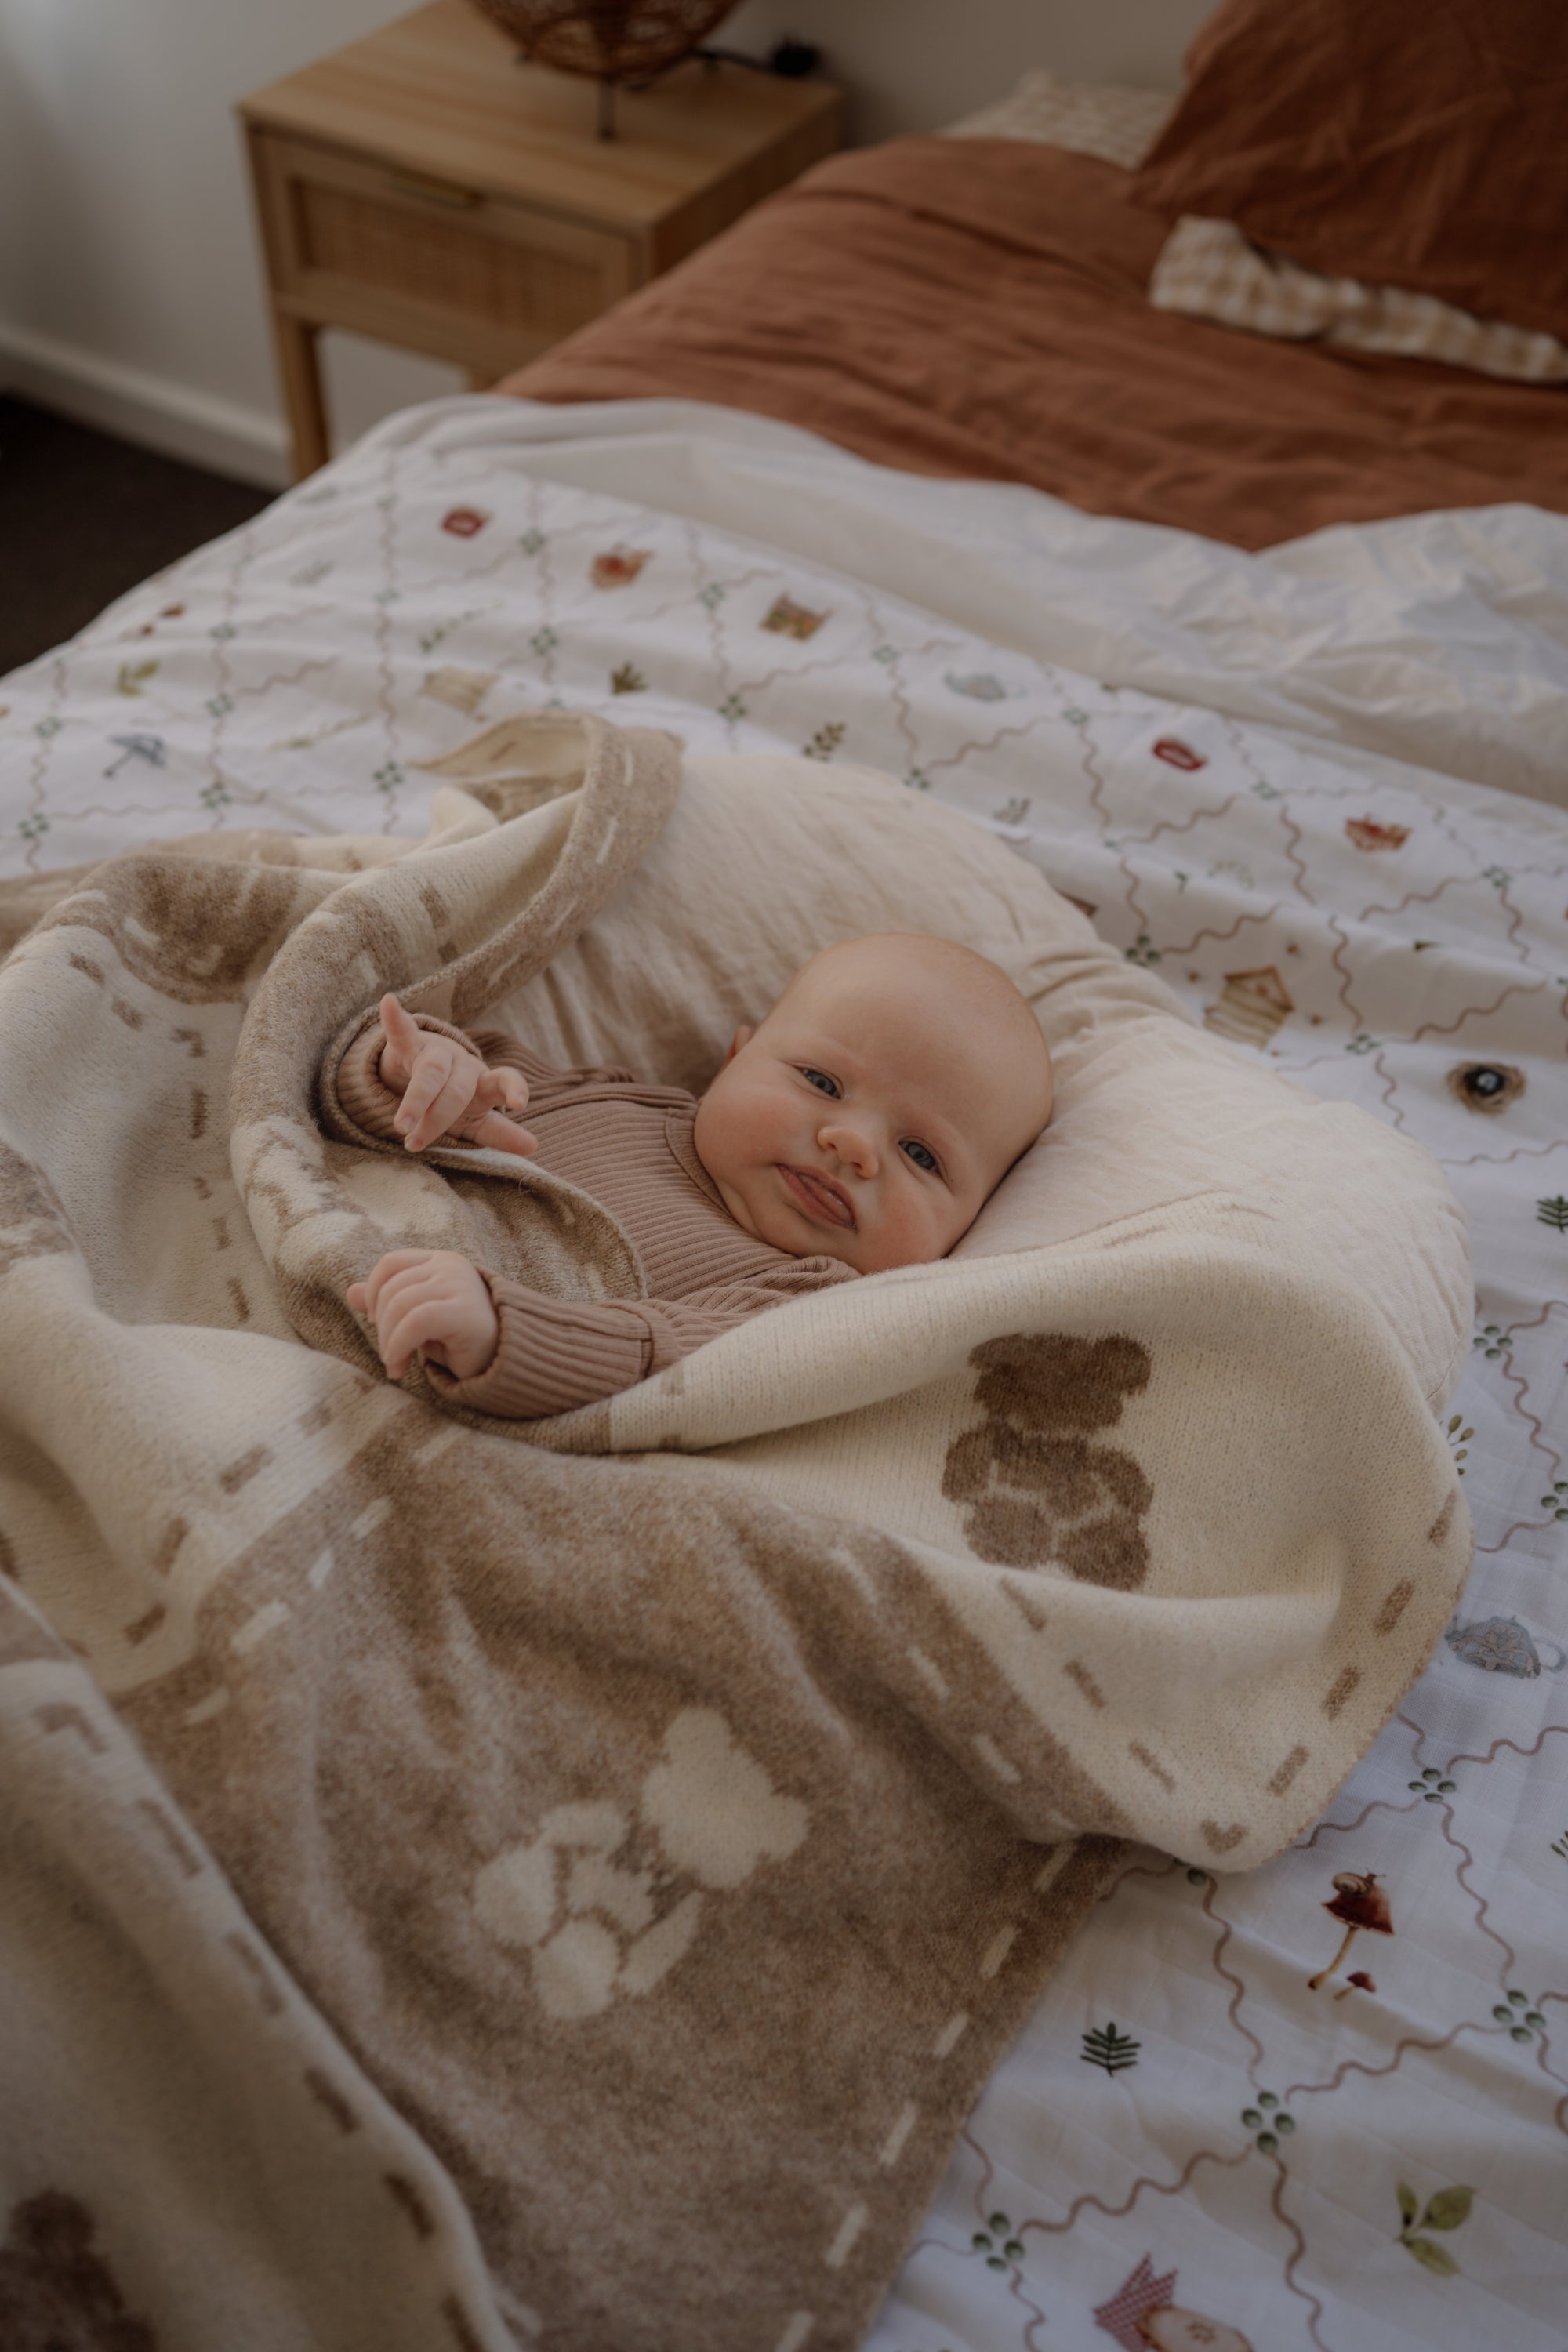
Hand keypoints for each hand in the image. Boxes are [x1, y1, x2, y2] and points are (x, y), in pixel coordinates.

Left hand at [347, 1248, 500, 1380]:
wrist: (506, 1362)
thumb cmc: (461, 1340)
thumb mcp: (418, 1317)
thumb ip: (388, 1302)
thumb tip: (350, 1292)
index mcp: (439, 1261)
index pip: (390, 1263)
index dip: (373, 1292)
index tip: (378, 1324)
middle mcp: (450, 1266)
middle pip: (391, 1287)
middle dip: (381, 1326)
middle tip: (389, 1354)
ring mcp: (459, 1285)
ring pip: (400, 1304)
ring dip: (388, 1341)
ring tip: (395, 1364)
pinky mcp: (464, 1310)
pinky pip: (416, 1321)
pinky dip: (399, 1344)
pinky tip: (399, 1365)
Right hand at [376, 993, 535, 1156]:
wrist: (415, 1075)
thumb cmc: (451, 1100)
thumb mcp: (474, 1120)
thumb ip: (499, 1133)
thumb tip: (533, 1147)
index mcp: (482, 1083)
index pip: (503, 1082)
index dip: (513, 1089)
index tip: (520, 1104)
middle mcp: (462, 1064)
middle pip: (456, 1091)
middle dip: (437, 1119)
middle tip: (415, 1144)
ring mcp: (436, 1052)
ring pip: (430, 1073)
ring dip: (415, 1100)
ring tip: (400, 1126)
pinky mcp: (408, 1044)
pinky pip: (402, 1031)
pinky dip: (395, 1018)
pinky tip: (389, 1003)